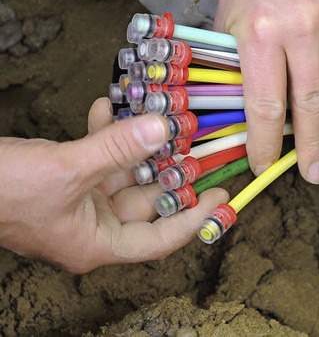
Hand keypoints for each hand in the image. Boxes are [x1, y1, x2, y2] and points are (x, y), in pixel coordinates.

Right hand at [0, 98, 227, 272]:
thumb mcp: (66, 169)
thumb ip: (118, 149)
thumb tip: (164, 128)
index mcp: (95, 243)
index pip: (160, 239)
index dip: (195, 218)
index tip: (221, 194)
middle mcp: (91, 225)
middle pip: (146, 201)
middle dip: (169, 169)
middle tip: (195, 142)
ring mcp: (78, 201)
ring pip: (123, 173)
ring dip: (137, 144)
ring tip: (157, 116)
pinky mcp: (64, 178)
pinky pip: (96, 157)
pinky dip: (104, 134)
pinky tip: (108, 107)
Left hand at [214, 0, 318, 183]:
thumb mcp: (229, 21)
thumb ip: (240, 67)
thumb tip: (254, 117)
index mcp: (260, 32)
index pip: (266, 105)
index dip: (267, 143)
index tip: (267, 165)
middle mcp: (301, 27)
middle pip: (311, 103)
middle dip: (313, 146)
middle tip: (315, 173)